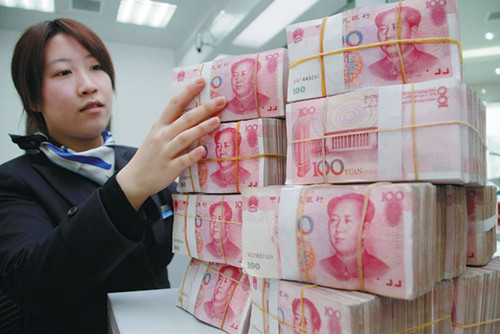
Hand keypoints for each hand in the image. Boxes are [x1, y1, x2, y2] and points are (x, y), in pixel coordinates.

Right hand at [116, 78, 223, 209]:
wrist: (135, 179)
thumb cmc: (150, 155)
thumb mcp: (157, 134)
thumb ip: (173, 124)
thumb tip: (195, 111)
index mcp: (160, 125)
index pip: (175, 103)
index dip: (188, 91)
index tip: (202, 81)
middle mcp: (162, 136)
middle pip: (185, 119)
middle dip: (204, 108)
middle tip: (221, 100)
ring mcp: (165, 152)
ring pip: (185, 137)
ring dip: (201, 128)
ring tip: (217, 120)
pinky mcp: (169, 168)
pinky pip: (183, 160)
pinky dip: (193, 155)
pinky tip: (203, 150)